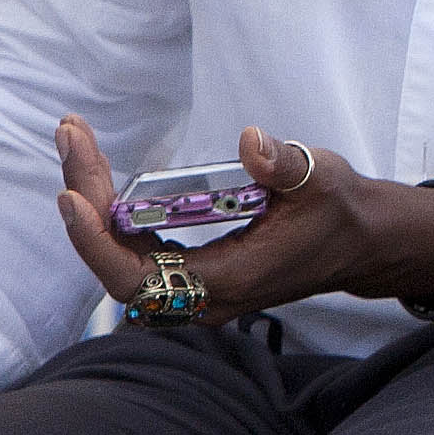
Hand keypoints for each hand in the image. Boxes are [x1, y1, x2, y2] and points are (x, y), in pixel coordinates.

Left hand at [52, 120, 433, 333]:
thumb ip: (285, 165)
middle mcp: (202, 296)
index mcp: (229, 280)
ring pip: (118, 258)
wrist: (360, 242)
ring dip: (91, 205)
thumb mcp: (322, 178)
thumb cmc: (340, 211)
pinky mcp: (192, 275)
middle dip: (85, 204)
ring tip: (78, 144)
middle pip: (115, 263)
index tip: (73, 195)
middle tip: (73, 138)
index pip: (139, 277)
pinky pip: (133, 252)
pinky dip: (109, 215)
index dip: (96, 242)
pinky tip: (100, 175)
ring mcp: (194, 290)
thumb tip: (251, 142)